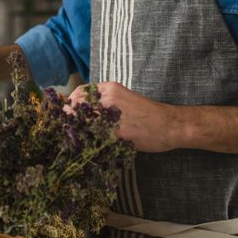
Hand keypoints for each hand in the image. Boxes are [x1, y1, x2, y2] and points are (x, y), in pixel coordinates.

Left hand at [67, 82, 237, 155]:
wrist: (171, 124)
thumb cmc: (148, 115)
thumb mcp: (125, 100)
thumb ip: (106, 104)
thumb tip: (85, 113)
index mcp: (110, 88)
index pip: (79, 93)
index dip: (70, 105)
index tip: (67, 116)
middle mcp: (108, 97)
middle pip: (76, 106)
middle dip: (68, 119)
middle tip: (67, 132)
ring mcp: (112, 113)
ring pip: (82, 122)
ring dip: (75, 132)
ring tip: (74, 142)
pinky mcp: (117, 130)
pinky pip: (94, 137)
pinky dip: (88, 143)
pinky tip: (88, 149)